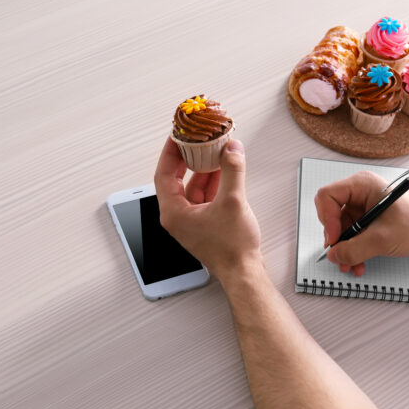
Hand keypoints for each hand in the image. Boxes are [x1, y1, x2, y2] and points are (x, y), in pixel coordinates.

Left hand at [154, 137, 261, 280]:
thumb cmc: (232, 249)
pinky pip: (205, 196)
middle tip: (196, 140)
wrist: (244, 272)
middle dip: (189, 158)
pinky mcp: (205, 223)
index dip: (170, 152)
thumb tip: (232, 149)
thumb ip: (232, 170)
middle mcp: (178, 217)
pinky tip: (225, 170)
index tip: (177, 136)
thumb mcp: (233, 201)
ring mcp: (192, 220)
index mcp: (173, 213)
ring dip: (204, 169)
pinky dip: (214, 182)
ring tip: (215, 150)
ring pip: (193, 186)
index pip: (163, 174)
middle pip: (177, 178)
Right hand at [314, 170, 408, 275]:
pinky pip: (351, 235)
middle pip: (331, 214)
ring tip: (351, 264)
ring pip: (340, 229)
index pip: (327, 196)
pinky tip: (359, 262)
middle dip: (335, 239)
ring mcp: (363, 206)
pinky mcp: (367, 219)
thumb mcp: (382, 239)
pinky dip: (353, 249)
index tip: (334, 239)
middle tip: (340, 255)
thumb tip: (334, 255)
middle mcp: (360, 193)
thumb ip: (354, 249)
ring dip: (344, 249)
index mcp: (362, 185)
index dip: (326, 219)